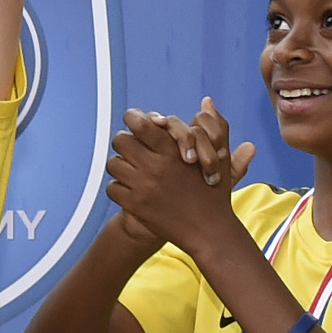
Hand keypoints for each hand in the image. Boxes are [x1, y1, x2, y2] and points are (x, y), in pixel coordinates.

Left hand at [105, 110, 246, 256]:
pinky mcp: (135, 206)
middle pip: (120, 141)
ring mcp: (143, 187)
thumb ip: (215, 126)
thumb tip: (207, 100)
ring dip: (120, 166)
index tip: (134, 123)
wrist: (209, 232)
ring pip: (113, 165)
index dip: (133, 119)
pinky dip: (119, 188)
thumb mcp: (219, 156)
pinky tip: (130, 190)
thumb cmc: (214, 192)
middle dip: (125, 143)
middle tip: (132, 149)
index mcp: (173, 151)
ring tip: (131, 171)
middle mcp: (155, 167)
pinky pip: (112, 188)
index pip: (139, 123)